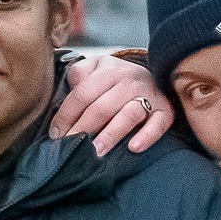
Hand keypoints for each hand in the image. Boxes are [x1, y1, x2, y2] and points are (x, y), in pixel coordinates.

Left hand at [54, 53, 173, 155]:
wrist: (154, 72)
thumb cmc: (116, 77)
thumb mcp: (96, 67)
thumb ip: (78, 74)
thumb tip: (66, 94)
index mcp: (108, 70)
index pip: (82, 94)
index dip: (66, 116)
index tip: (55, 134)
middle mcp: (129, 81)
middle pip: (102, 108)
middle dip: (83, 129)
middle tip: (70, 147)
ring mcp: (149, 95)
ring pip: (128, 115)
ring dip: (111, 135)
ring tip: (96, 152)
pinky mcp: (165, 110)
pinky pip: (158, 124)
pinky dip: (147, 136)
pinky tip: (133, 148)